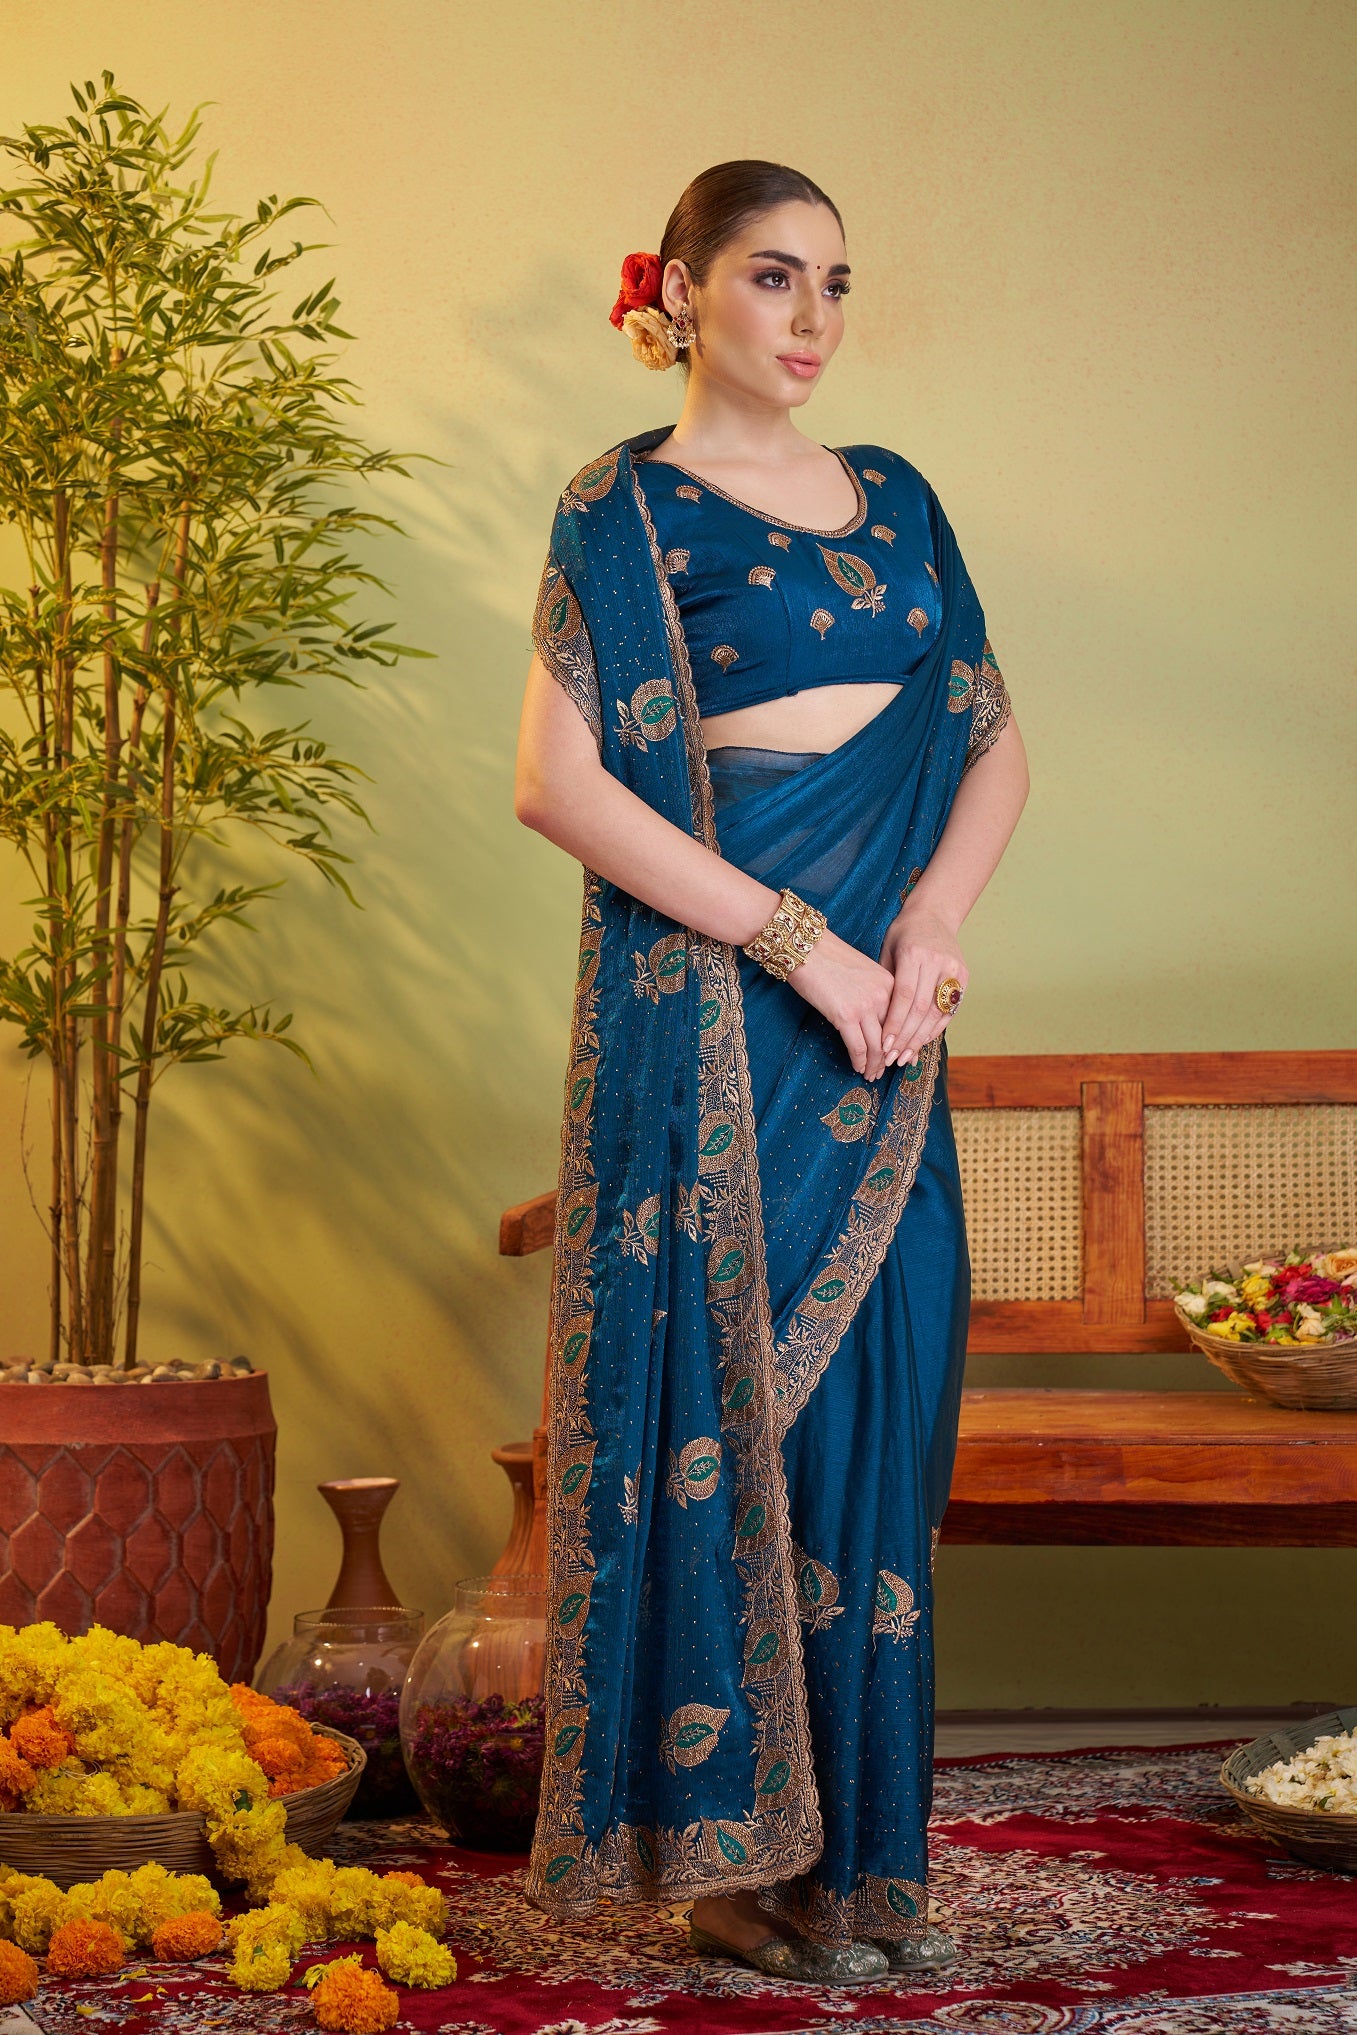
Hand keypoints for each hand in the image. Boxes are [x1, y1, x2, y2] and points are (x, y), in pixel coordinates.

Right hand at [785, 926, 895, 1079]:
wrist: (806, 946)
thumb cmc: (829, 958)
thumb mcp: (862, 972)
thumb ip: (874, 993)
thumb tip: (874, 1019)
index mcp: (890, 984)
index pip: (901, 1020)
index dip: (902, 1042)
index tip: (899, 1055)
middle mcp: (883, 996)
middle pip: (892, 1036)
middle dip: (888, 1058)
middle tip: (884, 1070)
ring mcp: (865, 1006)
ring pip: (877, 1046)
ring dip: (874, 1065)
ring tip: (870, 1075)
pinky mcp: (845, 1016)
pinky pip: (858, 1047)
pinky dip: (859, 1061)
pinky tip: (857, 1068)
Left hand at [878, 903, 966, 1066]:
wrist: (933, 915)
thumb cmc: (902, 935)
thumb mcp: (888, 952)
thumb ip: (886, 985)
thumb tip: (877, 1024)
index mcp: (915, 954)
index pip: (905, 997)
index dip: (895, 1024)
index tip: (884, 1046)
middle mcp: (938, 962)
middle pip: (921, 1008)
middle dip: (906, 1037)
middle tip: (892, 1058)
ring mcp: (954, 970)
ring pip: (937, 1012)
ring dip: (920, 1038)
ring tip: (905, 1057)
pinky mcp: (964, 977)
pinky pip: (949, 1010)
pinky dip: (935, 1028)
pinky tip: (921, 1042)